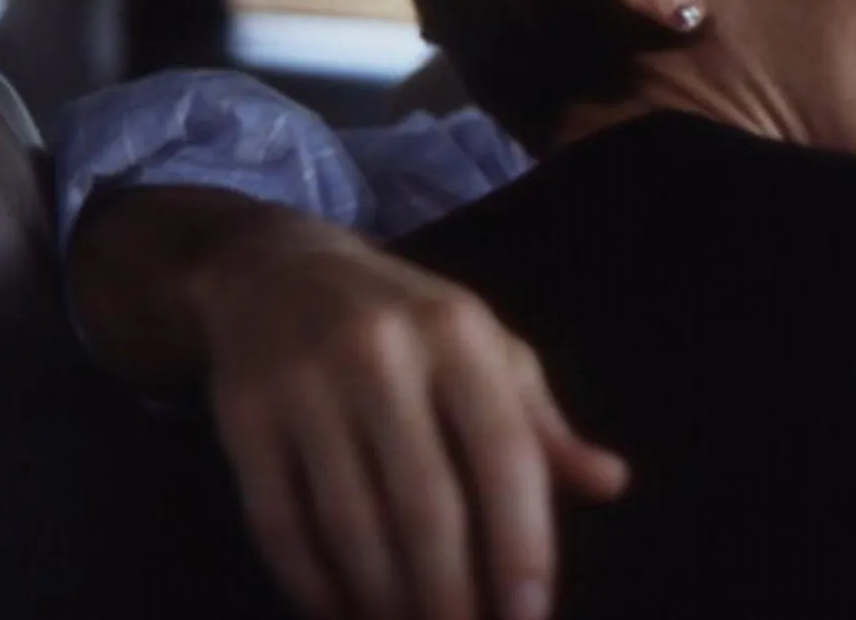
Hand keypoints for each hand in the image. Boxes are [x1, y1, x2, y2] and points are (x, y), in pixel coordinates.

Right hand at [187, 213, 626, 619]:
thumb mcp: (486, 350)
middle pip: (426, 505)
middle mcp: (382, 355)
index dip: (521, 543)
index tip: (529, 616)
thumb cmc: (409, 323)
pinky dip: (314, 585)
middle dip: (451, 595)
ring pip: (352, 526)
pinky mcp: (243, 418)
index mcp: (459, 335)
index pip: (504, 455)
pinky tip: (343, 613)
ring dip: (385, 601)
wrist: (275, 270)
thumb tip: (612, 483)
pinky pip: (281, 524)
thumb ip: (543, 424)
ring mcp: (304, 386)